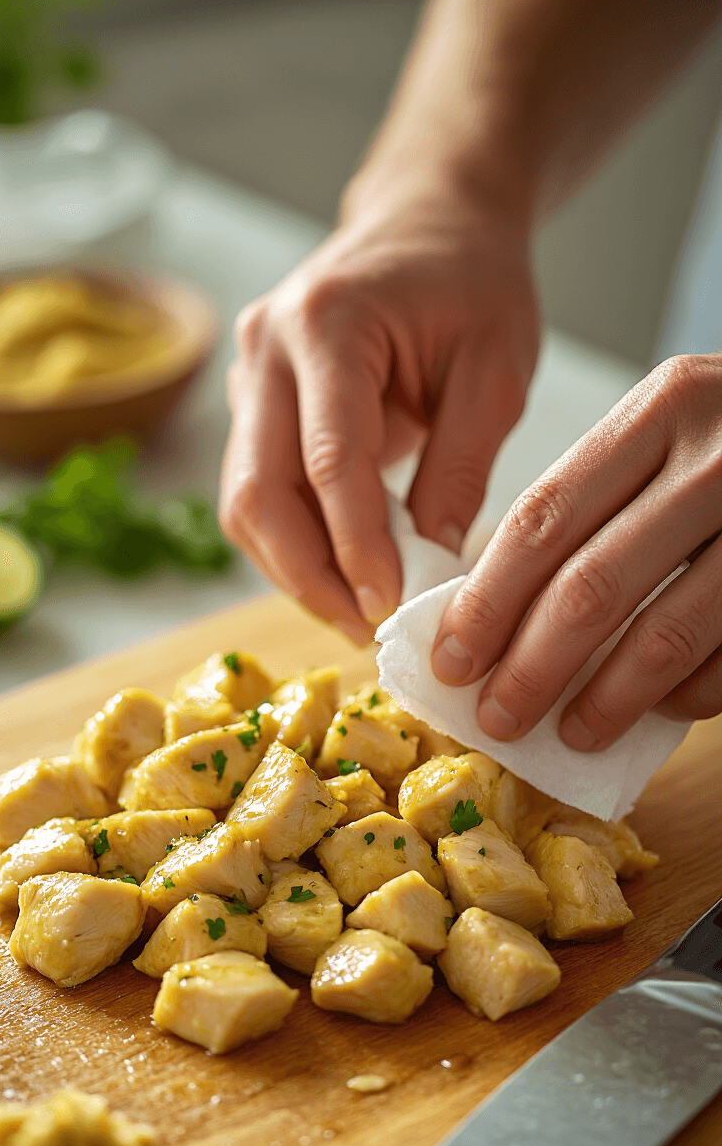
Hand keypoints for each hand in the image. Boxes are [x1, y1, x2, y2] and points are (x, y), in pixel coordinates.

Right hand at [219, 172, 538, 642]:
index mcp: (328, 322)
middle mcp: (266, 348)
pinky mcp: (253, 406)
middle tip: (367, 631)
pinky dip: (296, 545)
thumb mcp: (495, 372)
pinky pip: (259, 494)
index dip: (356, 546)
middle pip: (258, 493)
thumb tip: (430, 570)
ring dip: (296, 571)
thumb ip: (460, 468)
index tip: (390, 609)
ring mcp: (248, 376)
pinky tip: (345, 576)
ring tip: (360, 615)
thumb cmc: (473, 283)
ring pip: (245, 505)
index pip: (328, 459)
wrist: (430, 222)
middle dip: (311, 577)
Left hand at [432, 354, 721, 748]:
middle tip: (496, 717)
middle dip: (530, 667)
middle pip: (591, 586)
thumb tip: (489, 615)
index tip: (451, 661)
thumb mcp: (665, 439)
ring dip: (605, 700)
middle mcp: (717, 459)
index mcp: (661, 411)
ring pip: (663, 635)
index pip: (543, 519)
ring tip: (569, 734)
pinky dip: (686, 697)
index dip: (487, 602)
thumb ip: (589, 504)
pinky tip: (659, 710)